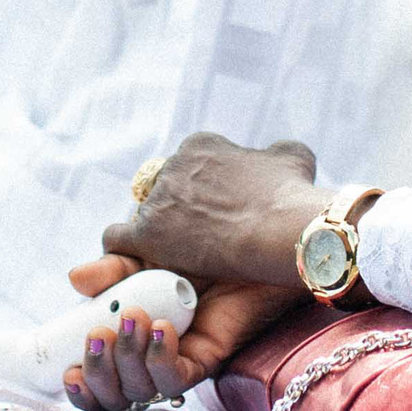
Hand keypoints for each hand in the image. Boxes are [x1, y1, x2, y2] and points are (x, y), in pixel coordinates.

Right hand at [59, 254, 299, 410]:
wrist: (250, 234)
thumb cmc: (198, 240)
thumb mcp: (145, 249)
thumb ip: (113, 268)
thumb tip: (76, 280)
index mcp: (125, 333)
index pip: (95, 378)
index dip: (80, 384)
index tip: (67, 371)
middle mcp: (149, 353)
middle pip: (115, 392)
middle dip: (100, 371)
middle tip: (99, 334)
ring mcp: (179, 357)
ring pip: (143, 388)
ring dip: (129, 358)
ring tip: (135, 318)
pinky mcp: (209, 357)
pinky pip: (179, 379)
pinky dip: (163, 359)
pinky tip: (163, 329)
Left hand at [102, 133, 331, 290]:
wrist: (280, 228)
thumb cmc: (291, 196)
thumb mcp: (293, 158)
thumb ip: (279, 154)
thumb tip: (277, 157)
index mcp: (201, 145)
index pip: (189, 167)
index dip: (203, 193)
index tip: (219, 212)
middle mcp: (174, 166)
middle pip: (166, 192)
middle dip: (182, 212)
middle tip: (202, 238)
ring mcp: (159, 200)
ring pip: (148, 217)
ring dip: (162, 235)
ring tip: (181, 258)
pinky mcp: (148, 234)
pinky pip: (118, 239)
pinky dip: (125, 251)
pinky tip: (143, 265)